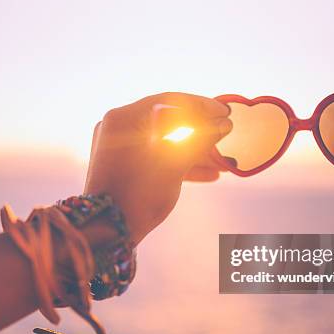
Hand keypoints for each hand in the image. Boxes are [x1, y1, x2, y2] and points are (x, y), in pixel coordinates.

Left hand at [84, 92, 231, 242]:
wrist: (107, 231)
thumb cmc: (139, 194)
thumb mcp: (175, 164)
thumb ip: (200, 140)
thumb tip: (223, 124)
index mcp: (125, 117)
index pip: (170, 102)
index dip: (202, 106)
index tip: (226, 113)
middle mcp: (119, 126)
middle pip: (169, 121)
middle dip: (201, 133)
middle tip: (226, 138)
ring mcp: (119, 146)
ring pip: (164, 141)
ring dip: (194, 151)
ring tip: (223, 162)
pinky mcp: (124, 165)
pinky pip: (156, 156)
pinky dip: (179, 162)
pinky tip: (209, 174)